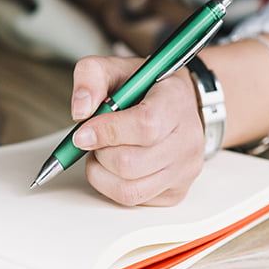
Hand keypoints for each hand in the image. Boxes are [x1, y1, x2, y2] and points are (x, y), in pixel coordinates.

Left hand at [70, 56, 204, 206]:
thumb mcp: (114, 68)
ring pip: (128, 188)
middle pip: (130, 163)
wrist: (178, 104)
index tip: (82, 132)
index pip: (145, 126)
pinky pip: (132, 200)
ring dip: (102, 171)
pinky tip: (114, 165)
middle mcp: (187, 139)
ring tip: (103, 151)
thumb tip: (80, 110)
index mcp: (176, 101)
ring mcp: (185, 170)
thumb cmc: (145, 88)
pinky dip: (111, 185)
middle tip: (95, 138)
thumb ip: (91, 77)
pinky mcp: (176, 192)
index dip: (107, 132)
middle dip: (100, 152)